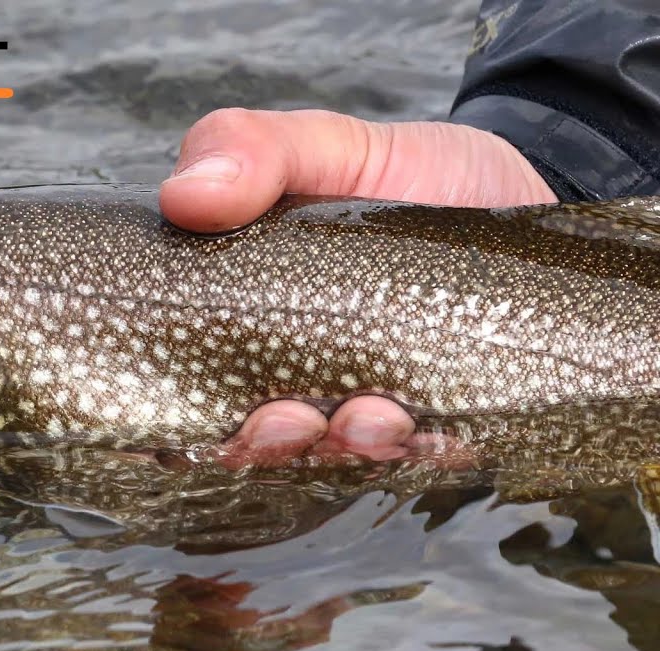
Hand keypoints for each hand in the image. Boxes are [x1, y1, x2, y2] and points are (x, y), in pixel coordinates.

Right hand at [161, 109, 556, 464]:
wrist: (527, 181)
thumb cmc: (407, 173)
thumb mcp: (327, 145)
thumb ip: (250, 149)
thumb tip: (181, 194)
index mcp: (240, 323)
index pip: (178, 393)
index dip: (167, 422)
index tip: (191, 415)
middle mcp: (290, 379)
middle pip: (246, 444)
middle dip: (261, 447)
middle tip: (286, 418)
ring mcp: (361, 407)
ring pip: (330, 461)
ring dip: (342, 452)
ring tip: (372, 417)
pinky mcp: (437, 421)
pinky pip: (419, 461)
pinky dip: (420, 455)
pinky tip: (436, 434)